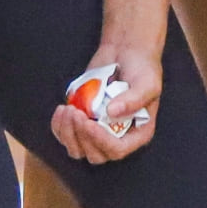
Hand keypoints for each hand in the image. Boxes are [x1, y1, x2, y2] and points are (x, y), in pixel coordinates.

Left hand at [51, 47, 160, 162]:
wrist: (126, 51)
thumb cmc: (142, 67)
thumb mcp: (147, 82)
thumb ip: (134, 98)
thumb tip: (112, 113)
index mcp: (138, 133)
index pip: (117, 149)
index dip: (101, 141)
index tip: (88, 122)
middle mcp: (118, 137)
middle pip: (95, 155)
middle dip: (81, 137)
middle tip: (76, 113)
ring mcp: (98, 131)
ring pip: (77, 149)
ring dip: (67, 133)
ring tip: (67, 110)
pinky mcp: (82, 123)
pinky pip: (65, 136)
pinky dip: (58, 127)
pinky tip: (61, 109)